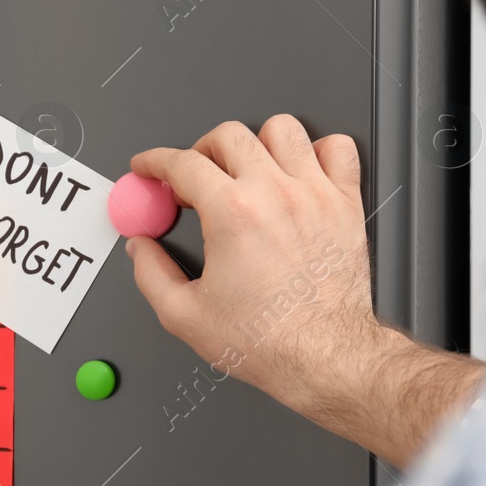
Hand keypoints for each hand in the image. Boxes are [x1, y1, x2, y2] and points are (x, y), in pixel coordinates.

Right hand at [124, 116, 485, 465]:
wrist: (324, 356)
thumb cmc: (268, 340)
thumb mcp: (184, 315)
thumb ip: (151, 273)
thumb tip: (140, 248)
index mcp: (232, 214)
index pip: (182, 163)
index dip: (155, 161)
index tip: (149, 167)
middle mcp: (275, 194)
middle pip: (228, 136)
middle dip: (200, 151)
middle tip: (193, 179)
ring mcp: (315, 194)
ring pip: (282, 129)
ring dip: (255, 143)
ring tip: (244, 169)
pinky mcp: (345, 204)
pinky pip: (337, 148)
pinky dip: (315, 150)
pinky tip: (297, 171)